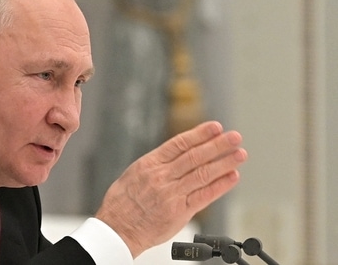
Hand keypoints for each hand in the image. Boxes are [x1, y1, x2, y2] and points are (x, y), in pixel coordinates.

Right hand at [95, 121, 246, 257]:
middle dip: (218, 145)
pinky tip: (232, 177)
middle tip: (234, 137)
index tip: (215, 127)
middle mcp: (161, 177)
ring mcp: (171, 194)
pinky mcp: (179, 212)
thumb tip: (177, 154)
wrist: (117, 228)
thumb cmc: (122, 203)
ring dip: (224, 163)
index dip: (200, 134)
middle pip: (195, 156)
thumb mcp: (134, 174)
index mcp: (149, 164)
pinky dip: (220, 186)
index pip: (179, 144)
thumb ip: (157, 165)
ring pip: (203, 174)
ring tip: (239, 154)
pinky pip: (204, 196)